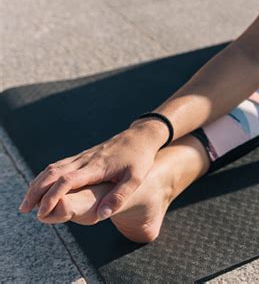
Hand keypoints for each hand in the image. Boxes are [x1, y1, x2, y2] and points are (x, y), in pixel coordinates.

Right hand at [19, 119, 167, 219]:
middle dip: (36, 191)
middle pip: (53, 173)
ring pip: (53, 168)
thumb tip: (102, 215)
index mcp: (97, 167)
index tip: (41, 212)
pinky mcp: (84, 156)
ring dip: (37, 183)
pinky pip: (60, 165)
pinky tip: (41, 186)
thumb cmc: (140, 159)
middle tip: (25, 209)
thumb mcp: (135, 179)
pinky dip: (46, 176)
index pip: (68, 181)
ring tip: (27, 201)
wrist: (140, 137)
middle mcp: (86, 160)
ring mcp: (83, 156)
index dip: (52, 196)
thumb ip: (119, 196)